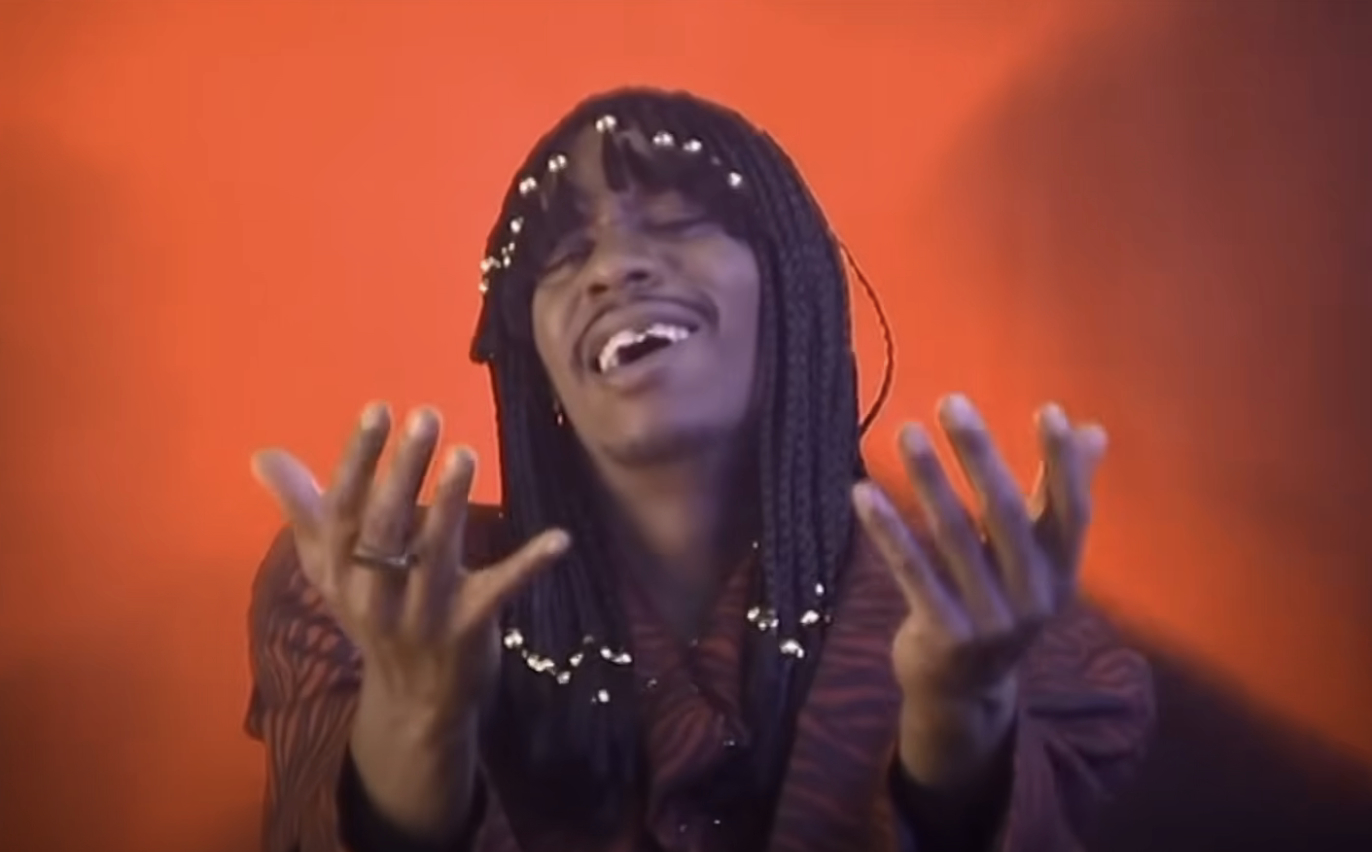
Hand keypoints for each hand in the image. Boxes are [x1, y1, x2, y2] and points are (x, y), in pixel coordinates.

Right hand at [251, 403, 569, 720]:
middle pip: (385, 525)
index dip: (358, 459)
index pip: (343, 508)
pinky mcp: (467, 629)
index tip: (378, 409)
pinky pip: (498, 591)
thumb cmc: (373, 614)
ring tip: (466, 454)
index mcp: (340, 569)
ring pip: (434, 553)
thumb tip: (261, 456)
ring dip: (451, 504)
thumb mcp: (332, 569)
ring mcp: (421, 612)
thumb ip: (305, 509)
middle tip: (426, 416)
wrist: (411, 702)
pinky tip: (558, 538)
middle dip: (403, 470)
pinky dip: (528, 564)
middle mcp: (374, 591)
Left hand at [852, 395, 1105, 779]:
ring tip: (905, 431)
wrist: (963, 690)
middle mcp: (1033, 597)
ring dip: (929, 480)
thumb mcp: (1037, 558)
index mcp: (1061, 572)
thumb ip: (1060, 494)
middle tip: (952, 402)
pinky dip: (888, 530)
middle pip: (1007, 515)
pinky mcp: (944, 633)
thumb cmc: (1001, 600)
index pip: (1071, 511)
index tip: (1047, 411)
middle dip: (979, 455)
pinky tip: (862, 492)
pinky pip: (912, 571)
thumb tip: (1093, 430)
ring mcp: (989, 619)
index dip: (1063, 463)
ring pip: (954, 536)